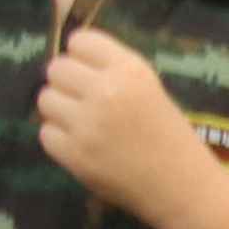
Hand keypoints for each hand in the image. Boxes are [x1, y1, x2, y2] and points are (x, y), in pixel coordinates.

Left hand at [34, 24, 221, 228]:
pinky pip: (46, 133)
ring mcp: (87, 123)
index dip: (82, 58)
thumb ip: (113, 72)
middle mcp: (106, 90)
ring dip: (60, 111)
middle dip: (67, 84)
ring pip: (45, 99)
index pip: (80, 41)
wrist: (183, 187)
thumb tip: (69, 64)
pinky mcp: (74, 153)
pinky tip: (83, 146)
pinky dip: (60, 140)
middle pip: (57, 68)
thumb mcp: (150, 90)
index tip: (91, 74)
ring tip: (83, 125)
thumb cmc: (170, 137)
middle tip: (85, 103)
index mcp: (131, 70)